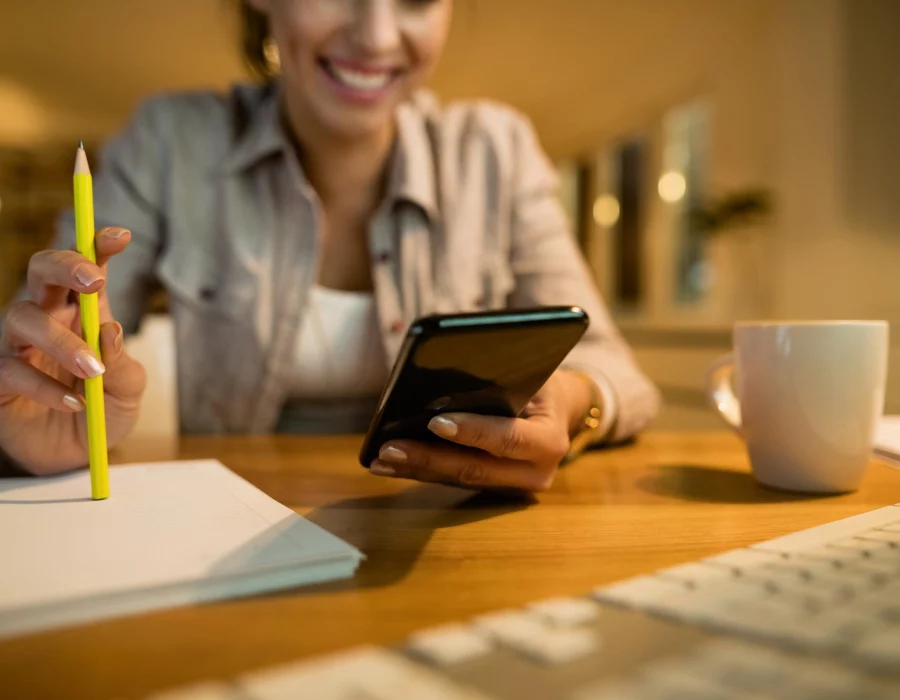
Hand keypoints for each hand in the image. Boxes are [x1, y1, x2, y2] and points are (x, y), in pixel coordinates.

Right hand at [0, 228, 146, 474]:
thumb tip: (110, 330)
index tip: (121, 236)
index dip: (99, 247)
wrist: (76, 456)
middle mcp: (48, 319)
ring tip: (92, 372)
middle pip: (40, 270)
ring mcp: (18, 346)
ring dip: (61, 340)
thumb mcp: (127, 391)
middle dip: (65, 265)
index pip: (87, 270)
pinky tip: (74, 403)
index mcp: (84, 313)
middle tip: (95, 281)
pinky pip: (10, 369)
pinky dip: (45, 386)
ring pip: (23, 317)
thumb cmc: (103, 410)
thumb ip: (124, 365)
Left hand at [369, 371, 594, 492]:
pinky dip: (421, 470)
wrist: (558, 409)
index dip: (473, 432)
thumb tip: (444, 374)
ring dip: (416, 469)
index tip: (435, 422)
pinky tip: (391, 462)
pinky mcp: (494, 489)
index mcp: (549, 442)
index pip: (508, 439)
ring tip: (381, 456)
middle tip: (390, 447)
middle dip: (428, 458)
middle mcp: (536, 473)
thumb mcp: (531, 371)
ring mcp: (514, 487)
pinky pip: (454, 480)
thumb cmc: (541, 380)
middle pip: (475, 468)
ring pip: (459, 479)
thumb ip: (500, 377)